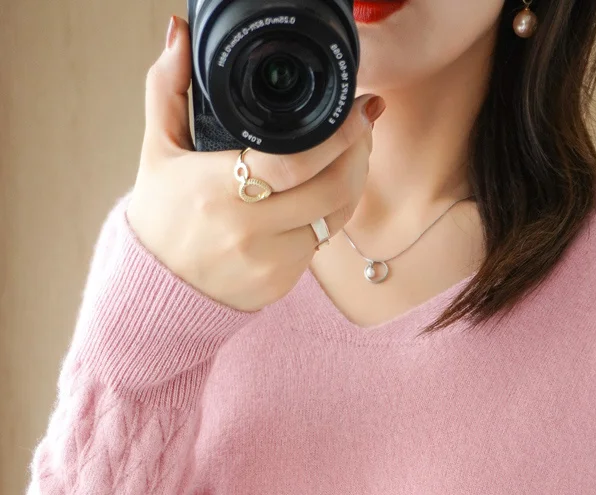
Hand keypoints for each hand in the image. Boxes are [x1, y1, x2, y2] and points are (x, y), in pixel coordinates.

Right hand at [126, 15, 383, 311]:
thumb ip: (169, 87)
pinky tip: (323, 195)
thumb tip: (180, 34)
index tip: (360, 111)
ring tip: (352, 156)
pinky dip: (328, 216)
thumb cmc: (162, 215)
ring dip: (353, 184)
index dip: (339, 135)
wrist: (160, 285)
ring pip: (335, 219)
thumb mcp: (158, 149)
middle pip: (332, 191)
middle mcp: (249, 230)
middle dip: (359, 154)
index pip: (296, 161)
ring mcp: (270, 261)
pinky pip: (321, 244)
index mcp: (218, 191)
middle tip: (362, 129)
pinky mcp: (283, 282)